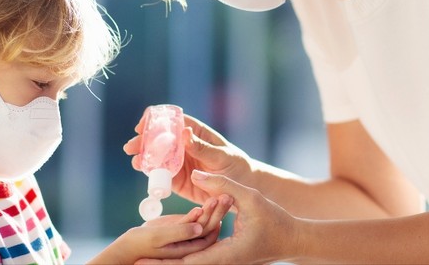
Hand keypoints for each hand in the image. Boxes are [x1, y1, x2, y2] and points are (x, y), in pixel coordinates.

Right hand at [89, 194, 233, 264]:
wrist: (128, 248)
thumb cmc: (140, 244)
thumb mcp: (158, 237)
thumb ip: (179, 232)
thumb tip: (199, 228)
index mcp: (189, 250)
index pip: (209, 233)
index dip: (216, 217)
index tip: (221, 200)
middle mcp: (191, 244)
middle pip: (210, 226)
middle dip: (219, 210)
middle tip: (227, 193)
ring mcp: (187, 236)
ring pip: (205, 221)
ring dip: (213, 207)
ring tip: (221, 191)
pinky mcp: (182, 228)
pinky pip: (195, 218)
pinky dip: (202, 208)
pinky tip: (208, 196)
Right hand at [124, 113, 253, 205]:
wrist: (241, 191)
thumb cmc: (235, 166)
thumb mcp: (222, 156)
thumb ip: (202, 148)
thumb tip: (184, 133)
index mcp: (195, 133)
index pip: (173, 121)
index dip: (155, 121)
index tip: (142, 125)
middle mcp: (184, 146)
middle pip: (159, 140)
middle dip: (143, 141)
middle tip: (131, 146)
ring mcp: (179, 163)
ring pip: (157, 157)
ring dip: (144, 158)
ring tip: (136, 161)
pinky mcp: (178, 181)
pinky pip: (162, 176)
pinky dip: (151, 174)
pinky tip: (143, 172)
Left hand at [138, 171, 297, 264]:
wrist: (293, 240)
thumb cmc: (276, 220)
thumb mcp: (251, 197)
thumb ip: (223, 185)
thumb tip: (199, 173)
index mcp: (227, 254)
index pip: (190, 261)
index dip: (165, 261)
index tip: (143, 259)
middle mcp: (222, 262)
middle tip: (135, 263)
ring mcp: (223, 262)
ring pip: (191, 264)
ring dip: (169, 262)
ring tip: (143, 260)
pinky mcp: (224, 257)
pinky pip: (199, 258)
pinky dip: (182, 255)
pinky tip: (167, 251)